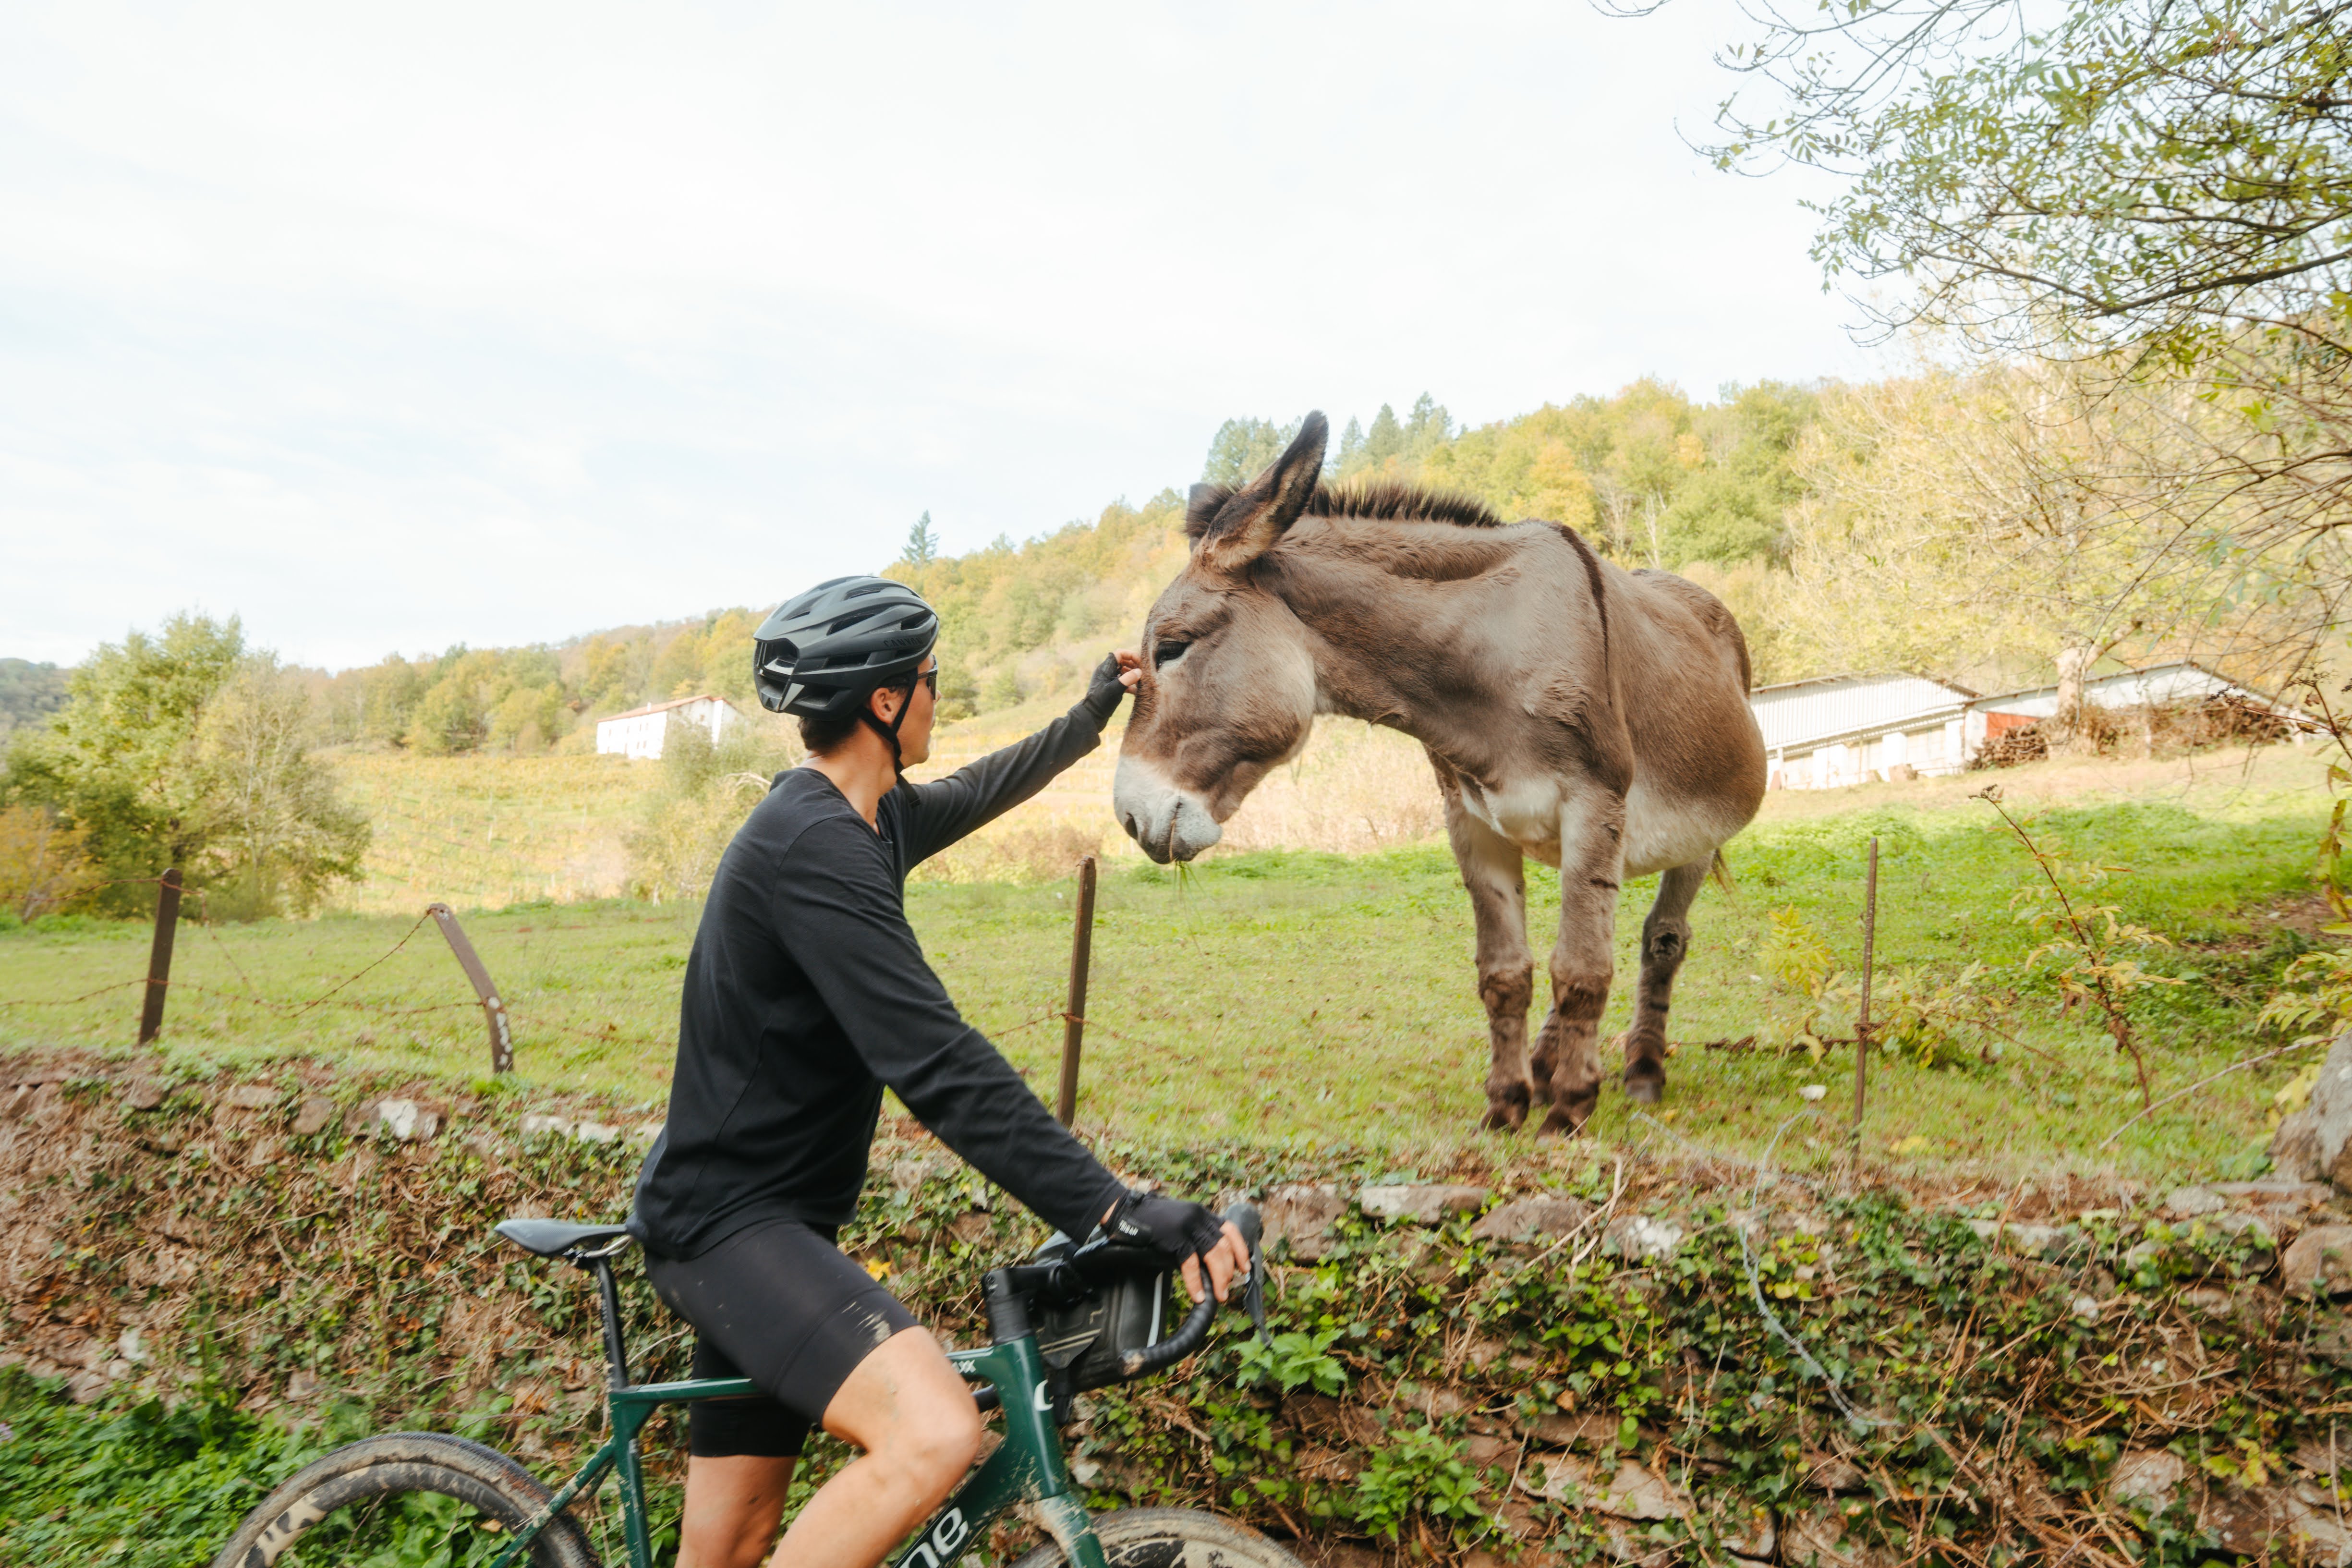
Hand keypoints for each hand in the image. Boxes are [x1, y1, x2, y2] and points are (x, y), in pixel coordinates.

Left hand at [1080, 653, 1139, 720]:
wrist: (1091, 717)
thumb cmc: (1101, 702)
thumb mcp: (1115, 689)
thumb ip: (1127, 679)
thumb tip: (1139, 672)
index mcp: (1105, 668)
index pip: (1118, 654)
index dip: (1130, 655)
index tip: (1139, 663)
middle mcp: (1106, 672)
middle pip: (1122, 661)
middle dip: (1133, 665)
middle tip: (1142, 672)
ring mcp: (1108, 681)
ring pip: (1123, 672)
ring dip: (1132, 675)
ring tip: (1142, 681)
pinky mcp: (1110, 689)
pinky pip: (1122, 682)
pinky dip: (1130, 685)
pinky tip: (1137, 691)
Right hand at [1104, 1190, 1238, 1296]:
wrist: (1126, 1211)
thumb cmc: (1151, 1221)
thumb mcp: (1180, 1223)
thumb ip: (1195, 1237)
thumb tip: (1209, 1265)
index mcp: (1202, 1214)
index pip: (1231, 1230)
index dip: (1241, 1249)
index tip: (1245, 1266)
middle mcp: (1199, 1217)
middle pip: (1224, 1245)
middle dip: (1230, 1270)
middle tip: (1228, 1288)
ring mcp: (1187, 1226)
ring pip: (1213, 1254)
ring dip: (1219, 1277)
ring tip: (1219, 1294)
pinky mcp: (1174, 1237)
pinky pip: (1190, 1263)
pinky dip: (1195, 1281)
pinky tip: (1198, 1294)